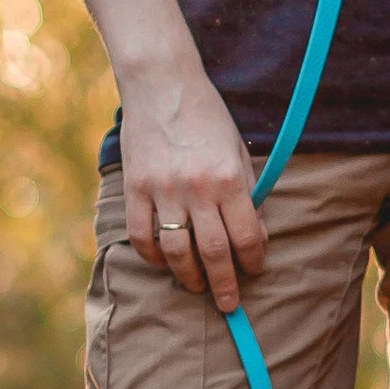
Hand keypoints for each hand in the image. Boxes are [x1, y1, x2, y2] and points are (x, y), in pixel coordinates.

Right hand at [119, 57, 265, 310]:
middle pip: (213, 253)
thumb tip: (254, 234)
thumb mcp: (237, 148)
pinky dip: (153, 256)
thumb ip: (246, 190)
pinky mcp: (135, 189)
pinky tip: (164, 262)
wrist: (162, 84)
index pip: (247, 236)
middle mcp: (197, 189)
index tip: (254, 270)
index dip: (253, 261)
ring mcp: (162, 191)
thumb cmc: (207, 116)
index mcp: (229, 178)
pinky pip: (142, 235)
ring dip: (188, 277)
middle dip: (224, 284)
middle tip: (230, 305)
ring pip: (176, 251)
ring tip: (197, 288)